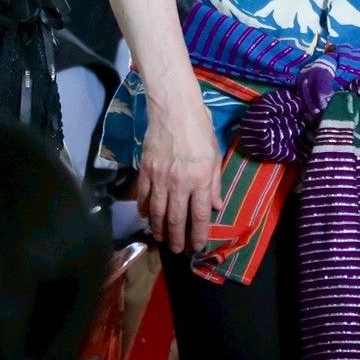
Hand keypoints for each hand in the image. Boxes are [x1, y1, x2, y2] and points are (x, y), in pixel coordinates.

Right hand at [133, 94, 222, 255]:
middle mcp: (179, 183)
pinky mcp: (145, 170)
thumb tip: (216, 206)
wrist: (174, 110)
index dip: (198, 234)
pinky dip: (144, 209)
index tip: (196, 247)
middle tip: (176, 250)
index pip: (199, 215)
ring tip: (159, 238)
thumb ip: (214, 183)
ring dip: (158, 228)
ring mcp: (159, 178)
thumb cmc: (200, 129)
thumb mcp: (215, 155)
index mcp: (200, 180)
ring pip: (157, 211)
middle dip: (176, 238)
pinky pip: (143, 196)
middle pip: (176, 218)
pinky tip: (146, 216)